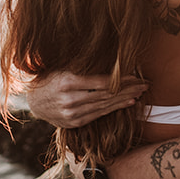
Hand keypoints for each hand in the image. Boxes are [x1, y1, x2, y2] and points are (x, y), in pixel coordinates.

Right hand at [26, 71, 146, 128]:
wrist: (34, 102)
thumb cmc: (50, 78)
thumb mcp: (63, 66)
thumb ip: (83, 65)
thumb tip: (109, 56)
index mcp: (68, 82)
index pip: (102, 82)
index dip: (121, 80)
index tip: (135, 75)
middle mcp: (71, 99)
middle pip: (107, 94)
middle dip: (128, 89)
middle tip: (145, 84)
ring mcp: (73, 113)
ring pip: (105, 105)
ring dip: (125, 99)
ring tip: (140, 93)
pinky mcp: (75, 122)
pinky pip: (99, 114)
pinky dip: (115, 108)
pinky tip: (128, 103)